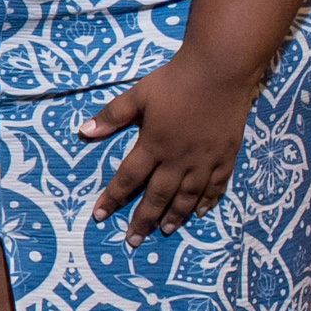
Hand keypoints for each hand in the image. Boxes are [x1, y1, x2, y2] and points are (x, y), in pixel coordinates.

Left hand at [81, 52, 260, 237]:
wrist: (220, 70)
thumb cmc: (176, 80)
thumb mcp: (138, 95)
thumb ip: (112, 116)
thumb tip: (84, 132)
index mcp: (154, 144)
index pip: (128, 179)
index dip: (113, 199)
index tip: (99, 216)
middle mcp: (178, 158)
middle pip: (157, 196)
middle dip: (143, 220)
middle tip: (133, 240)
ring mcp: (205, 160)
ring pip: (187, 197)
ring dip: (174, 217)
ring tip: (163, 231)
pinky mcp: (226, 156)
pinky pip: (216, 186)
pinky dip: (207, 202)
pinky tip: (199, 213)